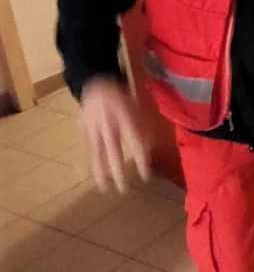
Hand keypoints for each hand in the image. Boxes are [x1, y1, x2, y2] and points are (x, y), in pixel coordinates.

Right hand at [79, 76, 150, 191]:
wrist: (95, 81)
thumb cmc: (122, 96)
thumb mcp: (137, 106)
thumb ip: (143, 125)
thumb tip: (151, 146)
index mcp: (124, 116)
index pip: (135, 143)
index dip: (140, 160)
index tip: (145, 176)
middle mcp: (108, 123)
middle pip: (114, 151)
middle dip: (118, 172)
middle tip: (124, 190)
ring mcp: (93, 127)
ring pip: (97, 152)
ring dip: (101, 171)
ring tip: (104, 189)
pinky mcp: (83, 129)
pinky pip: (90, 148)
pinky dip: (93, 162)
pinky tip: (97, 175)